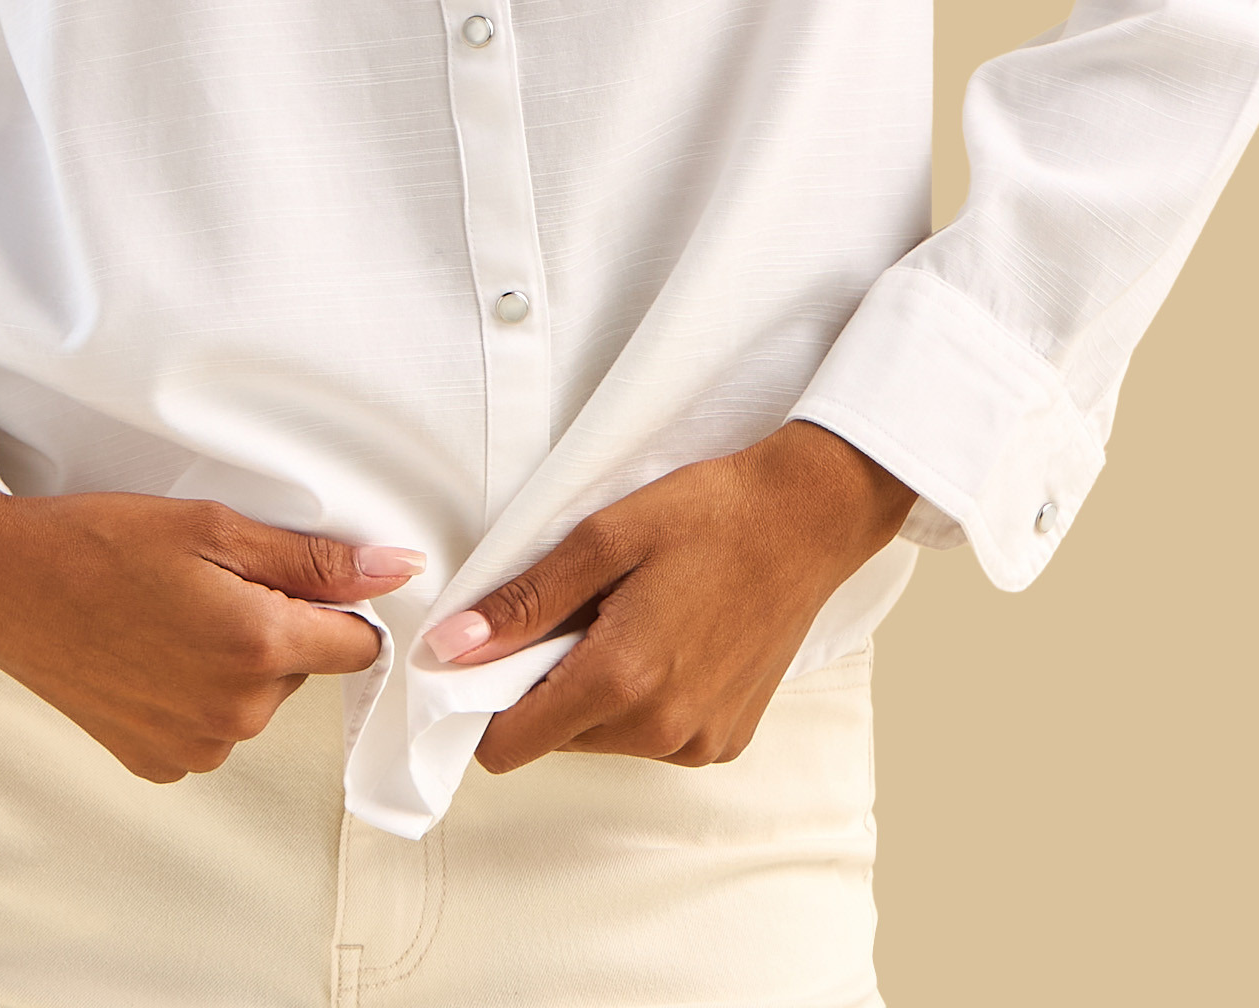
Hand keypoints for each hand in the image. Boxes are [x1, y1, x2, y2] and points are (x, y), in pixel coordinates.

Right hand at [0, 485, 422, 782]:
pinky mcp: (157, 763)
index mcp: (256, 649)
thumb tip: (398, 570)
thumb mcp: (214, 526)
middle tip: (208, 579)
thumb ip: (313, 559)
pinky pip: (210, 727)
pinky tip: (150, 652)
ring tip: (171, 612)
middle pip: (302, 670)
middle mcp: (234, 715)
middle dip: (277, 627)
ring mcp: (194, 747)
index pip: (356, 645)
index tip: (300, 577)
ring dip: (235, 661)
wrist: (6, 585)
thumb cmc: (104, 542)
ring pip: (256, 699)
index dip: (338, 604)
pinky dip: (195, 693)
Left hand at [435, 423, 913, 770]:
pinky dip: (642, 697)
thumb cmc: (709, 513)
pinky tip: (670, 637)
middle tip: (581, 608)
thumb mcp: (603, 537)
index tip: (494, 650)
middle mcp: (662, 730)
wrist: (808, 517)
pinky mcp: (725, 741)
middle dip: (546, 682)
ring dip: (596, 689)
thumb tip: (449, 649)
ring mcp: (699, 743)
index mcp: (624, 680)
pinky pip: (651, 737)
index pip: (510, 744)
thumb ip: (524, 602)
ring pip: (601, 738)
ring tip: (631, 615)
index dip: (484, 700)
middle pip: (555, 738)